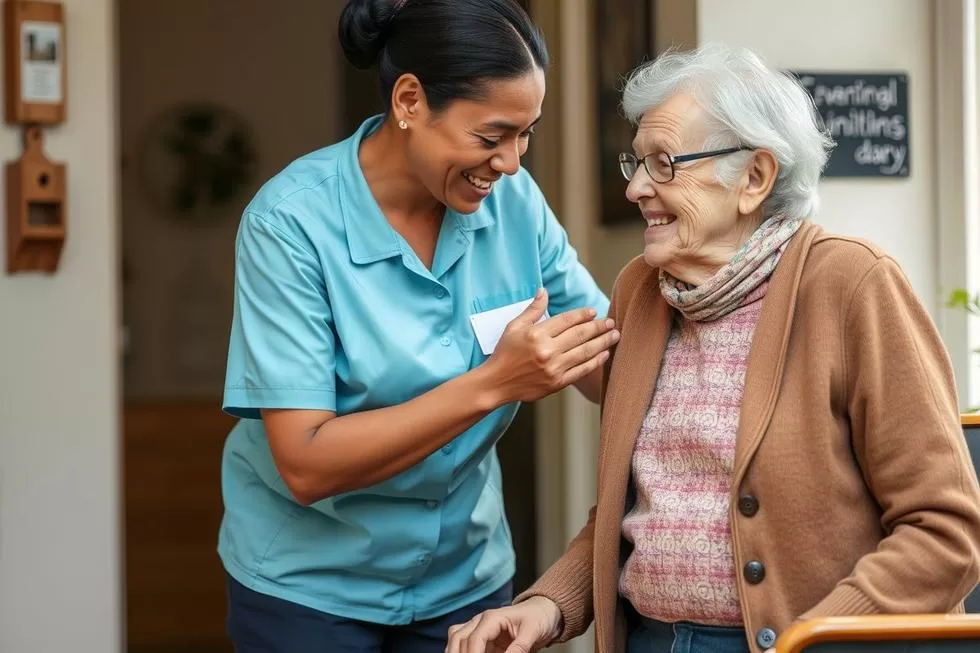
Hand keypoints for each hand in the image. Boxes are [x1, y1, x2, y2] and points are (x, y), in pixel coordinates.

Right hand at [445, 596, 562, 652]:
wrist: (542, 611)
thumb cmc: (538, 618)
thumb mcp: (533, 632)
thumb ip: (520, 647)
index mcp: (492, 617)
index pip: (474, 638)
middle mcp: (480, 621)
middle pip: (458, 637)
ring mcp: (478, 628)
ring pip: (455, 639)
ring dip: (455, 652)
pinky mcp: (481, 638)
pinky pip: (464, 645)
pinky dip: (461, 651)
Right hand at [485, 288, 618, 403]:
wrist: (497, 383)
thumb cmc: (505, 353)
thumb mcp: (514, 327)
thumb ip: (533, 310)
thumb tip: (544, 291)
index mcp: (537, 334)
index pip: (566, 320)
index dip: (582, 315)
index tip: (593, 312)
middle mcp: (547, 350)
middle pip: (580, 335)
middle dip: (599, 327)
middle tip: (611, 322)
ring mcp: (553, 368)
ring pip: (585, 352)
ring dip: (603, 343)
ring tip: (614, 335)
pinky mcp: (557, 383)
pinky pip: (581, 370)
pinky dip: (595, 362)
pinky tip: (604, 355)